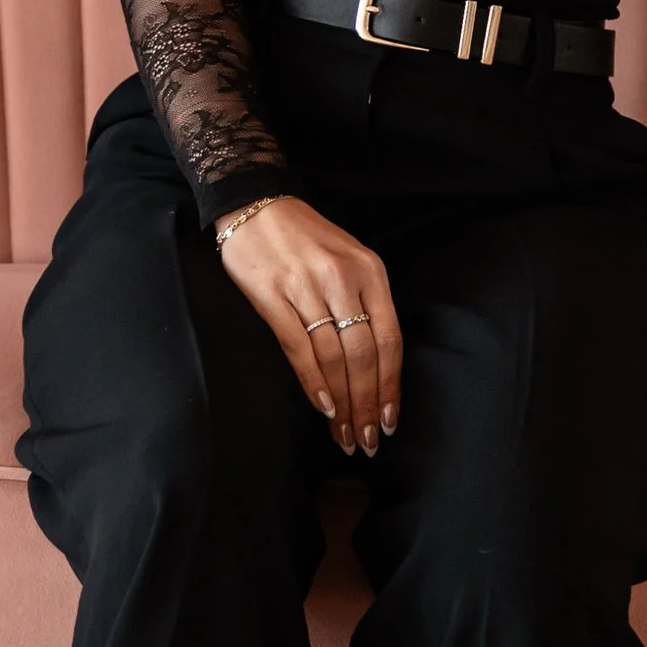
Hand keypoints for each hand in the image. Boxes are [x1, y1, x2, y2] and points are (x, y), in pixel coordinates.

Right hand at [215, 196, 402, 454]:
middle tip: (367, 441)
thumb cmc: (306, 238)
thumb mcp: (349, 260)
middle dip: (366, 405)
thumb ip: (364, 304)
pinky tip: (322, 406)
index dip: (390, 386)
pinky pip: (298, 347)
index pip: (389, 340)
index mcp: (370, 272)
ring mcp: (307, 287)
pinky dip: (313, 381)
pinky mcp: (273, 296)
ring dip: (341, 403)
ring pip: (333, 358)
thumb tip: (374, 366)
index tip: (389, 420)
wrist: (256, 204)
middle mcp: (343, 280)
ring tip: (343, 434)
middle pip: (363, 356)